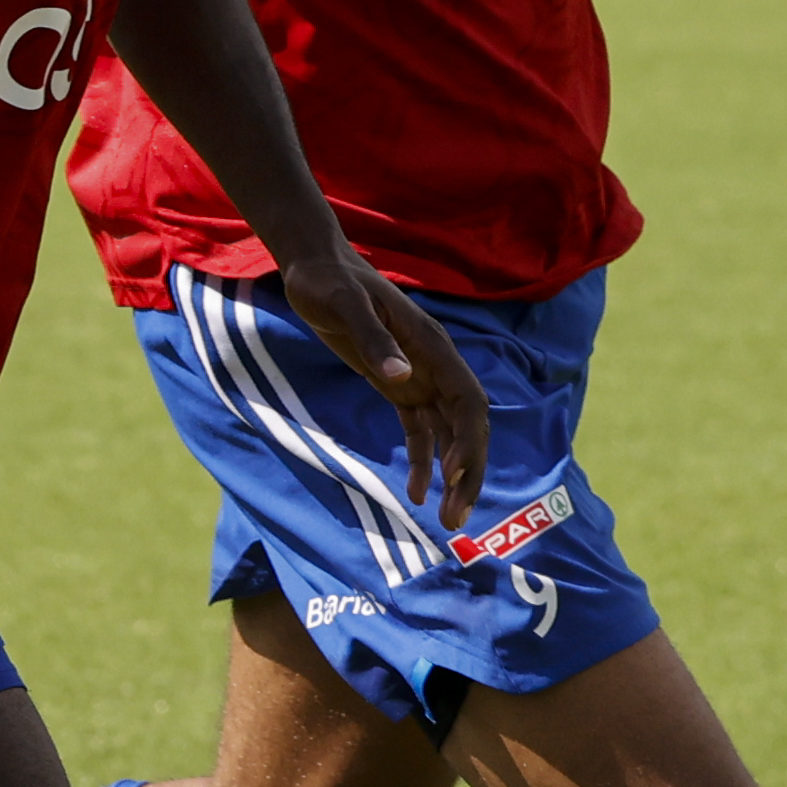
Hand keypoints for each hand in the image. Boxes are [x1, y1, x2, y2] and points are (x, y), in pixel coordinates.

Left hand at [278, 246, 491, 522]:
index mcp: (433, 348)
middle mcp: (435, 366)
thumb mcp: (345, 307)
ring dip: (452, 475)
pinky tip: (414, 493)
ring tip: (445, 518)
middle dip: (469, 472)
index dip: (470, 440)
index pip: (468, 402)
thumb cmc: (328, 283)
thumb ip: (374, 340)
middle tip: (457, 519)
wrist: (316, 267)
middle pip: (468, 427)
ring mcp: (419, 378)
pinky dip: (422, 462)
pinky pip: (420, 431)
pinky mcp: (398, 386)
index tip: (455, 475)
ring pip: (449, 434)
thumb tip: (401, 379)